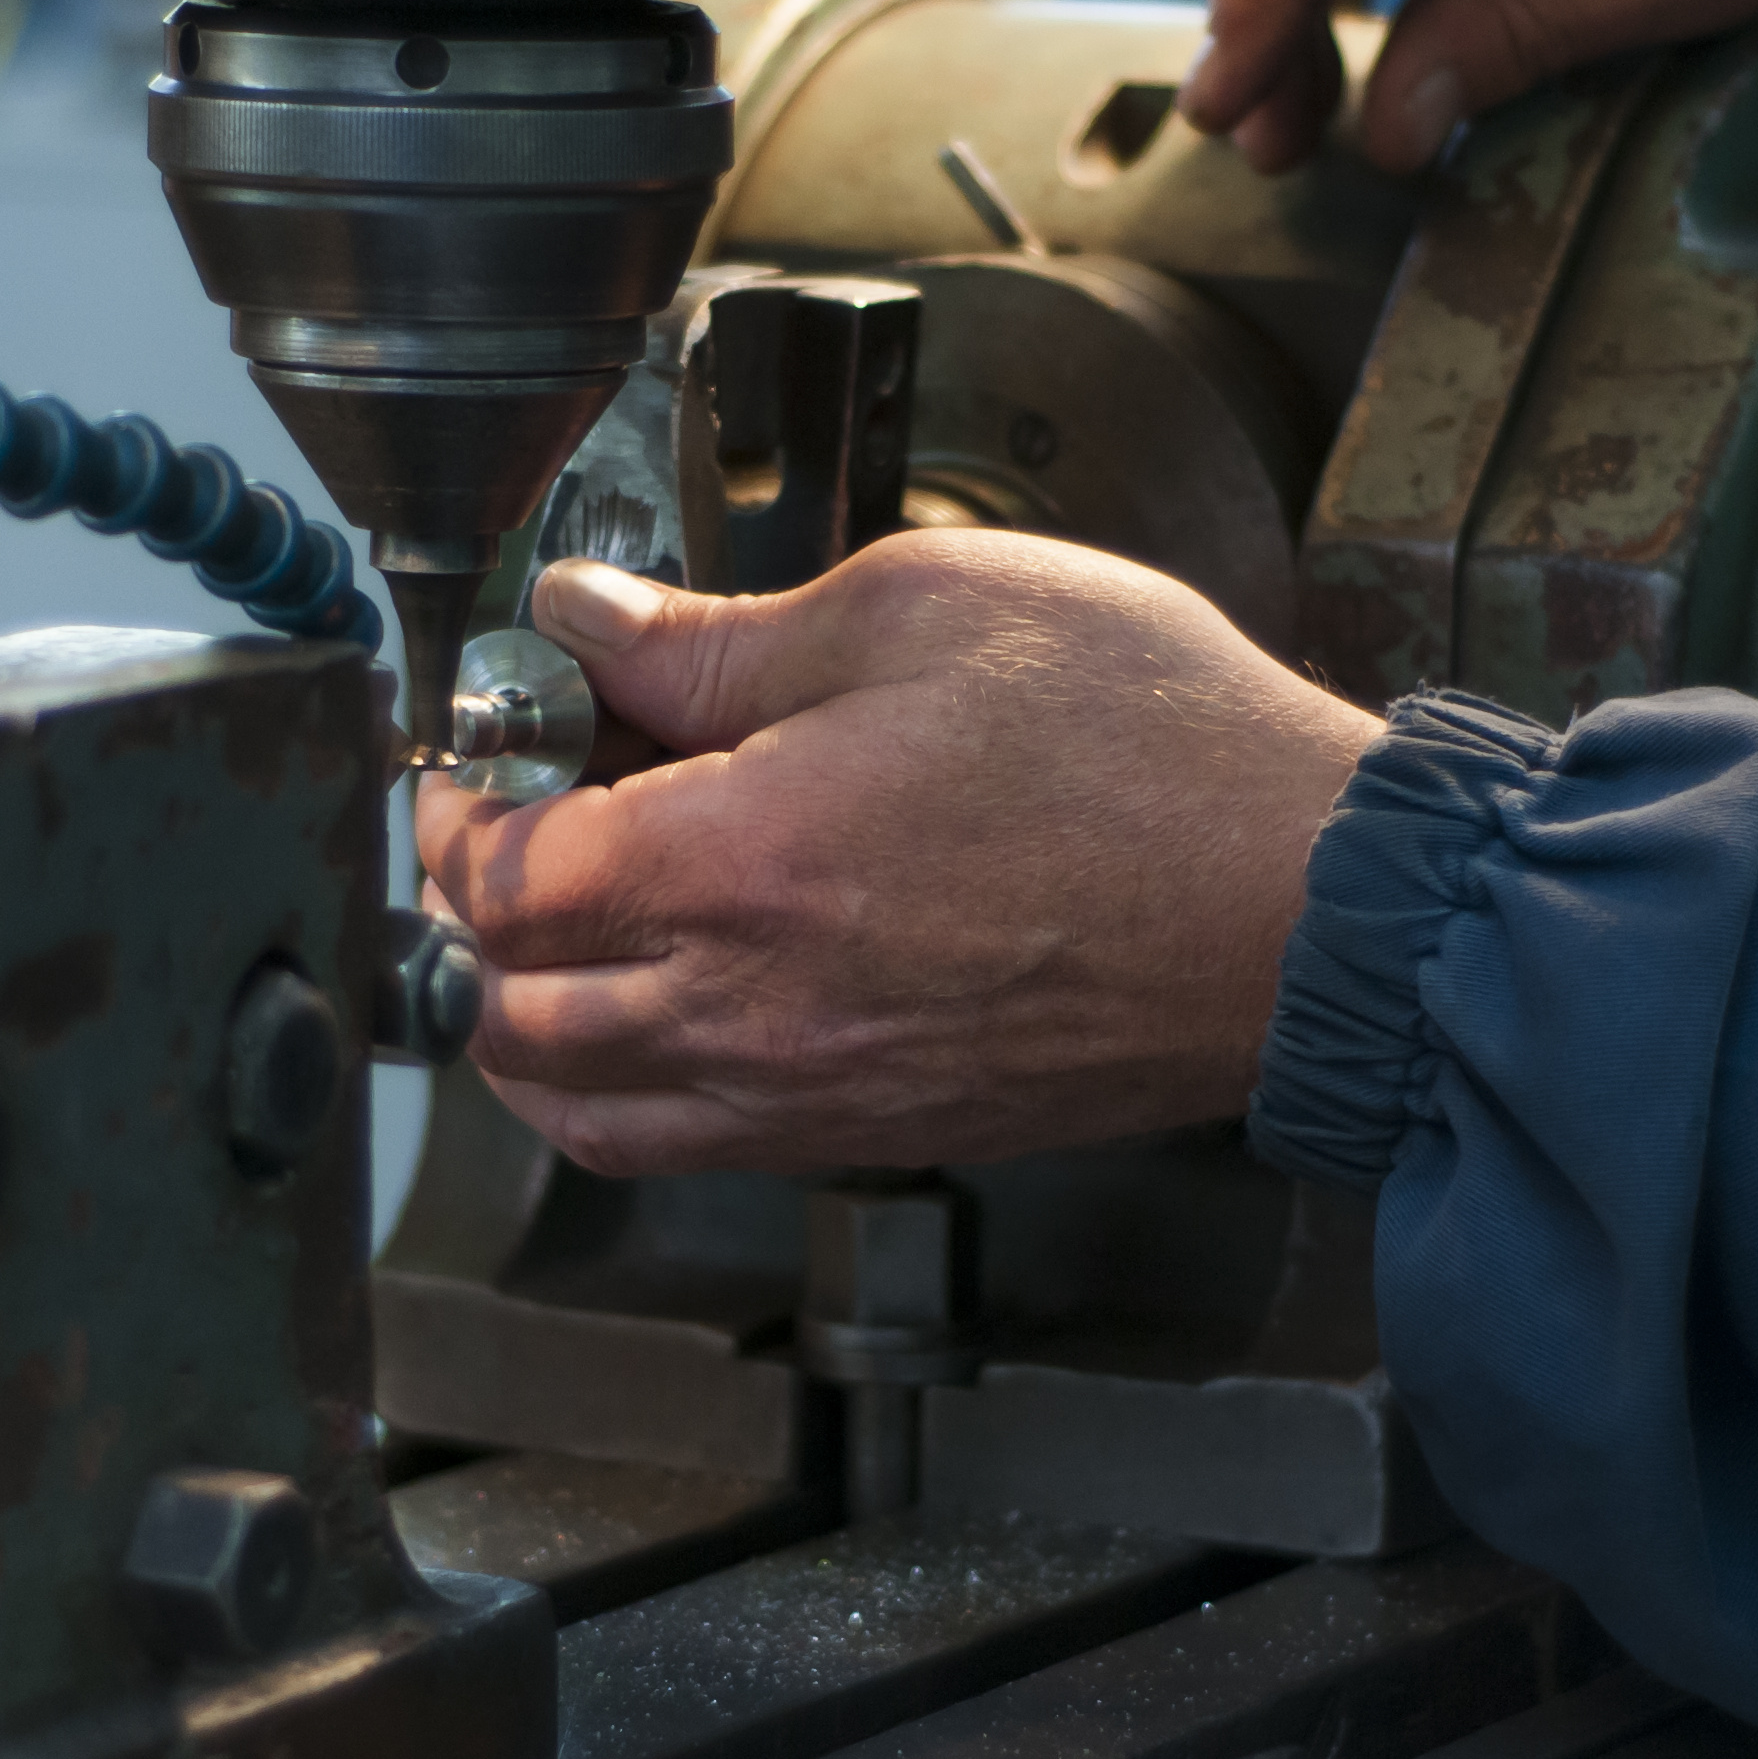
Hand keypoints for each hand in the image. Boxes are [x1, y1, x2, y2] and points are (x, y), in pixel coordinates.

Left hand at [412, 535, 1378, 1175]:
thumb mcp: (919, 613)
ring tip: (559, 921)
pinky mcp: (871, 1130)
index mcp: (746, 863)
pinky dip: (619, 1087)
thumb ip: (716, 635)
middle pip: (507, 1007)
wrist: (1298, 901)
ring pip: (574, 1102)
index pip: (501, 880)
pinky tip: (657, 999)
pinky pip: (676, 1146)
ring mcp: (811, 1093)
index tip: (484, 752)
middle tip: (508, 820)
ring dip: (526, 1014)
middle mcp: (755, 1008)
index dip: (459, 811)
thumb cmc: (1149, 749)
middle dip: (471, 910)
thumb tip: (585, 621)